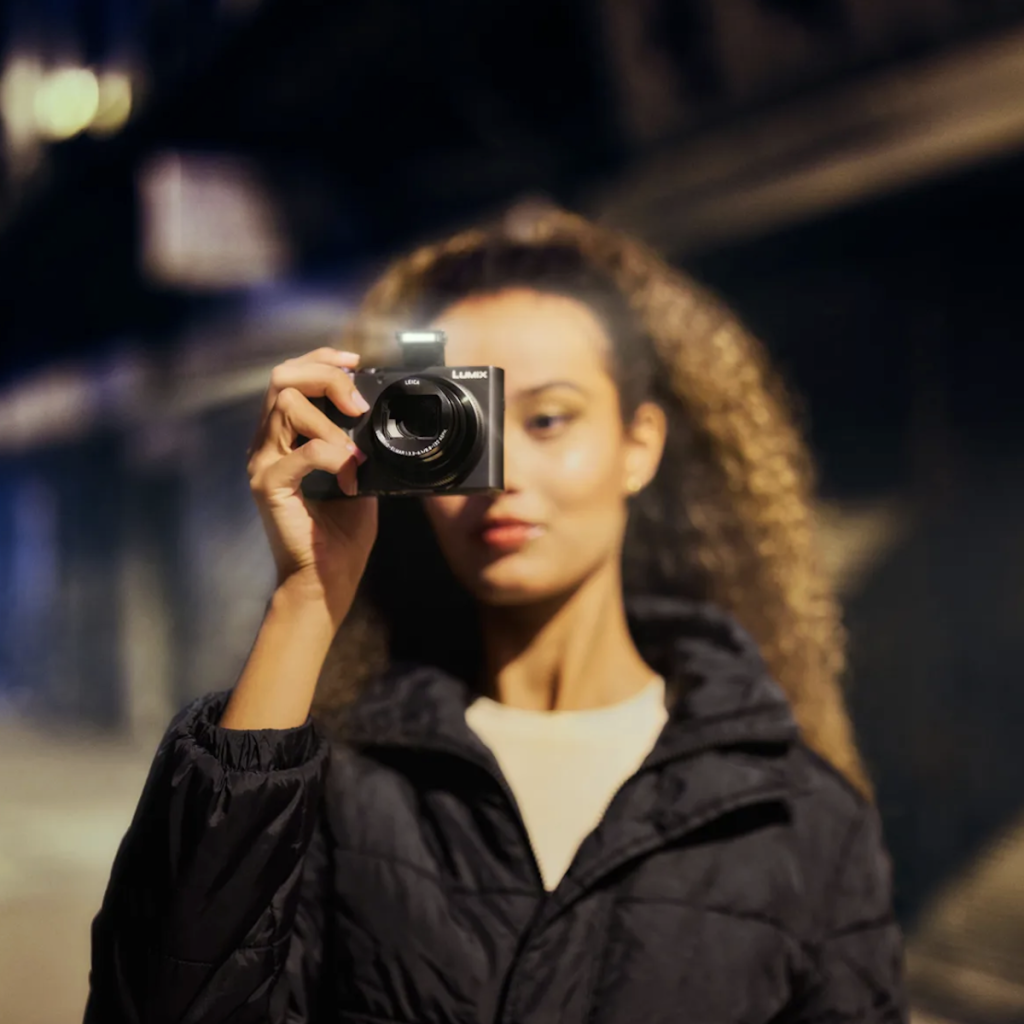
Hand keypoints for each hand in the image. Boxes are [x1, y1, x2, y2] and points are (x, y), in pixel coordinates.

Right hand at [247, 347, 377, 624]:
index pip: (290, 375)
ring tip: (354, 453)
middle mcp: (267, 444)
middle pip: (282, 378)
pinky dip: (334, 457)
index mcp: (284, 437)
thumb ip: (359, 444)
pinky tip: (350, 477)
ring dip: (331, 422)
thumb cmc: (340, 534)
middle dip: (326, 378)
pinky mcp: (269, 487)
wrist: (326, 581)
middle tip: (357, 404)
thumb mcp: (357, 476)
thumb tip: (381, 418)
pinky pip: (302, 453)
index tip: (356, 363)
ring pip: (286, 406)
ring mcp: (264, 464)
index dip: (322, 360)